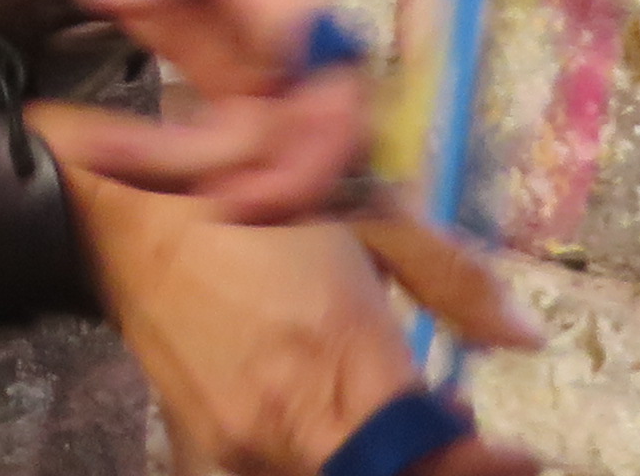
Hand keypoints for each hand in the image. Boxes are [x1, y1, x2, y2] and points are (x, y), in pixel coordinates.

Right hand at [47, 138, 538, 475]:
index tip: (517, 454)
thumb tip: (526, 337)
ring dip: (383, 459)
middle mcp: (283, 427)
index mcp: (331, 363)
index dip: (488, 470)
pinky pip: (285, 468)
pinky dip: (326, 452)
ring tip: (405, 419)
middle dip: (438, 463)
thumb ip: (449, 276)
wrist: (112, 209)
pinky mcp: (207, 446)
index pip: (433, 465)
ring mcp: (237, 447)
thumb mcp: (356, 207)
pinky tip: (335, 413)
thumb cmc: (241, 191)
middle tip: (469, 437)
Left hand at [55, 0, 369, 223]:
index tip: (241, 187)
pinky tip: (106, 148)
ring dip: (203, 176)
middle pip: (323, 133)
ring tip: (96, 151)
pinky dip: (183, 162)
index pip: (326, 75)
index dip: (307, 149)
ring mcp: (272, 57)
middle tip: (192, 203)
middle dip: (272, 187)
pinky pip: (237, 141)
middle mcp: (293, 26)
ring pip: (278, 149)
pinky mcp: (242, 77)